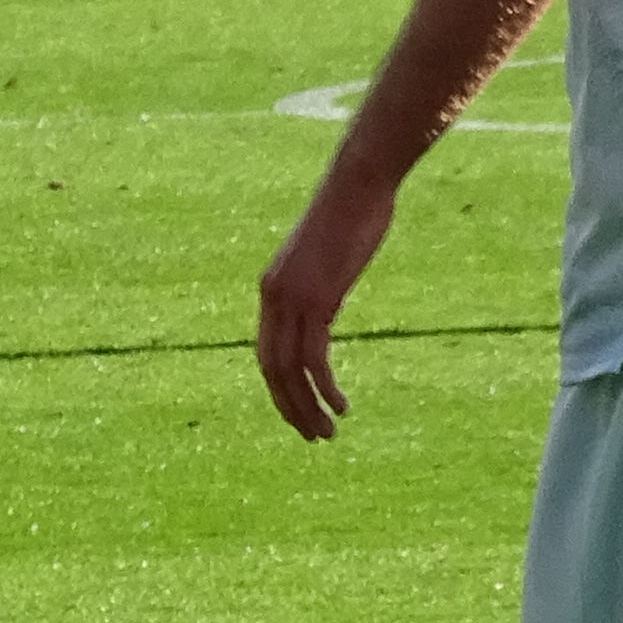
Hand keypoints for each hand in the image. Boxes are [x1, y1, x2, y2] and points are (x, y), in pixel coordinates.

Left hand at [256, 170, 395, 440]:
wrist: (356, 187)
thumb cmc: (350, 216)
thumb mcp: (326, 259)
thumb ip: (320, 287)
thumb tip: (327, 306)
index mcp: (271, 289)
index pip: (266, 352)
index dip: (279, 387)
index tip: (298, 411)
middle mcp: (273, 298)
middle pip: (271, 368)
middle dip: (289, 406)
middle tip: (311, 435)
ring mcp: (292, 300)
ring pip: (290, 370)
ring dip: (308, 406)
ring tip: (327, 432)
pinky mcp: (317, 300)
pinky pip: (314, 358)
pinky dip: (324, 388)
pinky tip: (341, 406)